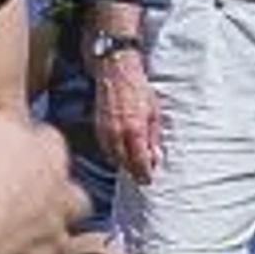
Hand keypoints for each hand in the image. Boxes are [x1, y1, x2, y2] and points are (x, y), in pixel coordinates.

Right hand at [0, 25, 83, 253]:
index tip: (4, 143)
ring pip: (57, 229)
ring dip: (38, 229)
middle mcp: (61, 191)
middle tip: (15, 192)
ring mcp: (53, 234)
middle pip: (65, 187)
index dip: (25, 140)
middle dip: (46, 189)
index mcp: (45, 148)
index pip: (45, 138)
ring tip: (11, 232)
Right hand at [90, 50, 161, 184]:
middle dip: (134, 173)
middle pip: (124, 163)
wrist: (116, 72)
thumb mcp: (154, 112)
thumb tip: (156, 158)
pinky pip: (105, 148)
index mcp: (135, 130)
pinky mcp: (98, 127)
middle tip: (142, 179)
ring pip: (113, 158)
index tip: (149, 180)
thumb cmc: (139, 90)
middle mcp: (118, 133)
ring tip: (132, 169)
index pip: (139, 161)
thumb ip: (154, 137)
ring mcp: (105, 131)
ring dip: (123, 165)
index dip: (144, 173)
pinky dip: (113, 155)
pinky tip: (120, 156)